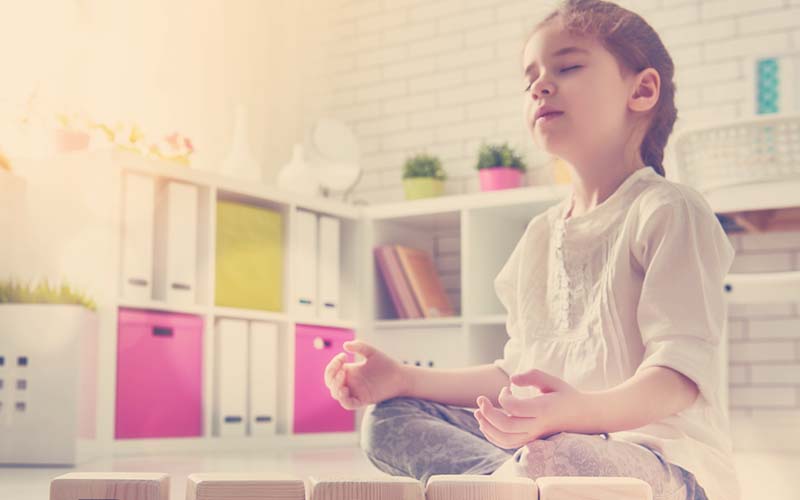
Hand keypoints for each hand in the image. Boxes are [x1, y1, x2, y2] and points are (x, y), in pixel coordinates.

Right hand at [323, 340, 406, 409]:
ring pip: (336, 394)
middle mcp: (350, 382)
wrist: (400, 376)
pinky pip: (347, 404)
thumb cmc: (386, 364)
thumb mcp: (372, 352)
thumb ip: (360, 346)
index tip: (343, 355)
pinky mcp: (362, 400)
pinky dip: (343, 398)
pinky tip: (345, 389)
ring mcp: (355, 392)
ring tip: (343, 374)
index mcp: (349, 371)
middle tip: (342, 367)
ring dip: (335, 385)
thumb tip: (345, 345)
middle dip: (331, 374)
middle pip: (330, 382)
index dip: (333, 364)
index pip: (332, 371)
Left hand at [473, 368, 591, 448]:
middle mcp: (537, 426)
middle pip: (506, 426)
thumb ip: (532, 375)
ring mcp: (533, 436)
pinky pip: (508, 444)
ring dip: (487, 426)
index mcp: (543, 409)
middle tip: (480, 399)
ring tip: (478, 412)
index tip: (506, 388)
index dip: (503, 397)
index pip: (514, 408)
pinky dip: (493, 436)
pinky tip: (486, 424)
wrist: (582, 416)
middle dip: (487, 412)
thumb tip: (512, 379)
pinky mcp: (530, 440)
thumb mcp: (552, 380)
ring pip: (504, 439)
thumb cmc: (565, 395)